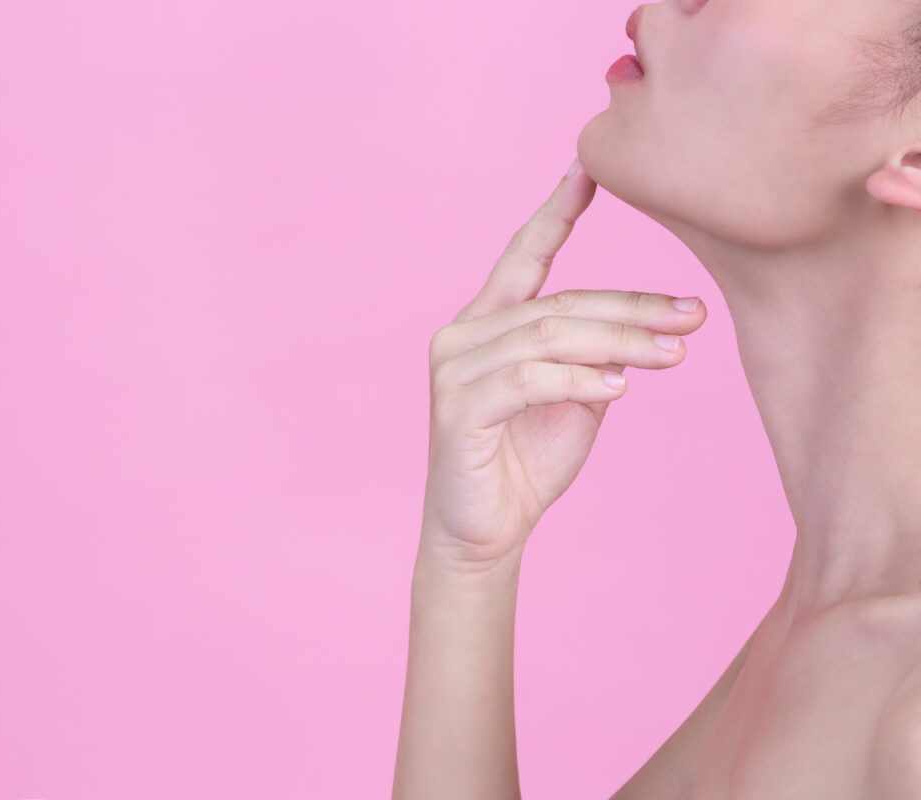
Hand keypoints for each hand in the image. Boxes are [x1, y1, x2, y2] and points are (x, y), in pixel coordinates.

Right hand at [419, 157, 706, 572]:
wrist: (486, 533)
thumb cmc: (525, 463)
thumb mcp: (574, 399)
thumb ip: (593, 356)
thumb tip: (640, 328)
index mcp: (487, 323)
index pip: (524, 256)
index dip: (556, 211)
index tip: (590, 167)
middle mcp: (462, 334)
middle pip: (558, 303)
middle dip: (631, 308)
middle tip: (692, 317)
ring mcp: (454, 368)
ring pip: (548, 334)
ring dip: (619, 342)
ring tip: (673, 356)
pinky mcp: (457, 406)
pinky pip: (529, 377)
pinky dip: (579, 380)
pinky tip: (620, 390)